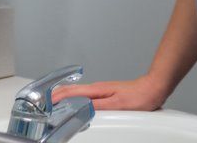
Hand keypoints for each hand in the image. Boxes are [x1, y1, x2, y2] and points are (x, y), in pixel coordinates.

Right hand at [52, 75, 169, 110]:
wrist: (152, 89)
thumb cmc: (138, 97)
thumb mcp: (117, 105)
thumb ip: (98, 106)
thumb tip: (81, 108)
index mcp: (96, 90)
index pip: (70, 92)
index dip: (56, 97)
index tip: (45, 104)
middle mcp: (96, 89)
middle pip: (70, 90)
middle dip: (55, 96)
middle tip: (44, 104)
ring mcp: (100, 91)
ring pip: (76, 93)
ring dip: (63, 97)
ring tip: (54, 104)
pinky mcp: (105, 94)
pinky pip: (84, 96)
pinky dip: (74, 99)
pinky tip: (75, 105)